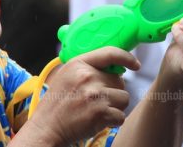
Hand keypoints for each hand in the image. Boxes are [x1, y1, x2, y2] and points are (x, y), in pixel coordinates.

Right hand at [23, 47, 139, 144]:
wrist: (46, 128)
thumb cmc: (57, 104)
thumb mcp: (67, 76)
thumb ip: (89, 68)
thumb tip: (116, 67)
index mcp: (79, 64)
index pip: (110, 53)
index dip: (127, 57)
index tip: (135, 64)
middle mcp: (88, 76)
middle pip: (120, 81)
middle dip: (114, 92)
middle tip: (98, 101)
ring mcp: (95, 95)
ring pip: (124, 98)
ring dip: (116, 107)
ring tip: (98, 111)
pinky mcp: (100, 113)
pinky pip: (121, 115)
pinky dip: (114, 121)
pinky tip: (100, 121)